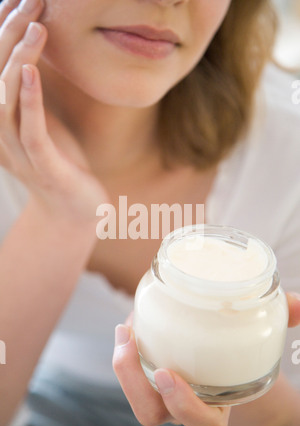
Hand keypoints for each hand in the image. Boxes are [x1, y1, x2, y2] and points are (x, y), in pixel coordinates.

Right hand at [0, 0, 107, 223]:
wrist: (76, 212)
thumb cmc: (63, 164)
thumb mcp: (47, 123)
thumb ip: (35, 94)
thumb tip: (33, 57)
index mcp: (4, 122)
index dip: (0, 33)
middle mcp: (3, 135)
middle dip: (8, 37)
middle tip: (30, 1)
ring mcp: (21, 152)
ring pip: (6, 101)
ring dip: (18, 62)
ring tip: (35, 28)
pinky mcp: (44, 166)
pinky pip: (31, 131)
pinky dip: (29, 100)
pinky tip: (32, 72)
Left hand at [113, 292, 299, 425]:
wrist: (218, 357)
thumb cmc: (239, 352)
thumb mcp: (258, 339)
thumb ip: (277, 321)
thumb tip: (296, 303)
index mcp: (216, 406)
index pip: (204, 424)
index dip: (186, 406)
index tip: (170, 374)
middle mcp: (183, 405)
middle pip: (151, 414)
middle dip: (135, 385)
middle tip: (132, 343)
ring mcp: (161, 392)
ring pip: (134, 395)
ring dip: (124, 365)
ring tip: (126, 328)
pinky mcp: (146, 373)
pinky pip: (129, 371)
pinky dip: (125, 348)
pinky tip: (130, 321)